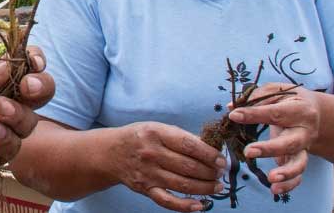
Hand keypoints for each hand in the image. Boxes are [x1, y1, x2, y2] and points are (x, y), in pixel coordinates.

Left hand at [0, 46, 54, 175]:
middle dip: (40, 88)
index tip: (33, 63)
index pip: (28, 67)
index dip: (36, 63)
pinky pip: (13, 146)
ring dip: (18, 114)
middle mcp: (8, 101)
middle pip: (40, 94)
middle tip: (26, 87)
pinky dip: (5, 138)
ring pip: (29, 122)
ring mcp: (5, 127)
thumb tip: (7, 68)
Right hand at [109, 122, 225, 212]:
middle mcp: (152, 153)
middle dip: (210, 172)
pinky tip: (200, 205)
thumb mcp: (157, 128)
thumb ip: (181, 137)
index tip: (221, 160)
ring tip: (217, 186)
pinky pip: (167, 201)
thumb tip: (210, 148)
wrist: (111, 152)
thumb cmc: (139, 138)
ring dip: (205, 187)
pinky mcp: (145, 188)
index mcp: (156, 133)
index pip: (189, 145)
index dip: (209, 154)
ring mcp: (148, 173)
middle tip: (221, 173)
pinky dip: (184, 206)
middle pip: (188, 166)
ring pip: (183, 184)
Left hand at [227, 83, 321, 197]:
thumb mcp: (276, 90)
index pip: (274, 113)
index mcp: (298, 109)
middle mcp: (304, 130)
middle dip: (270, 149)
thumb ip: (256, 97)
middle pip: (290, 142)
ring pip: (299, 163)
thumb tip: (231, 107)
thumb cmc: (289, 99)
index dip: (253, 114)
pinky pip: (299, 176)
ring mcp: (304, 147)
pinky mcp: (300, 158)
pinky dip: (289, 185)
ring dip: (286, 173)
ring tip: (271, 179)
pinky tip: (275, 189)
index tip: (233, 116)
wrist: (316, 112)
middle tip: (249, 152)